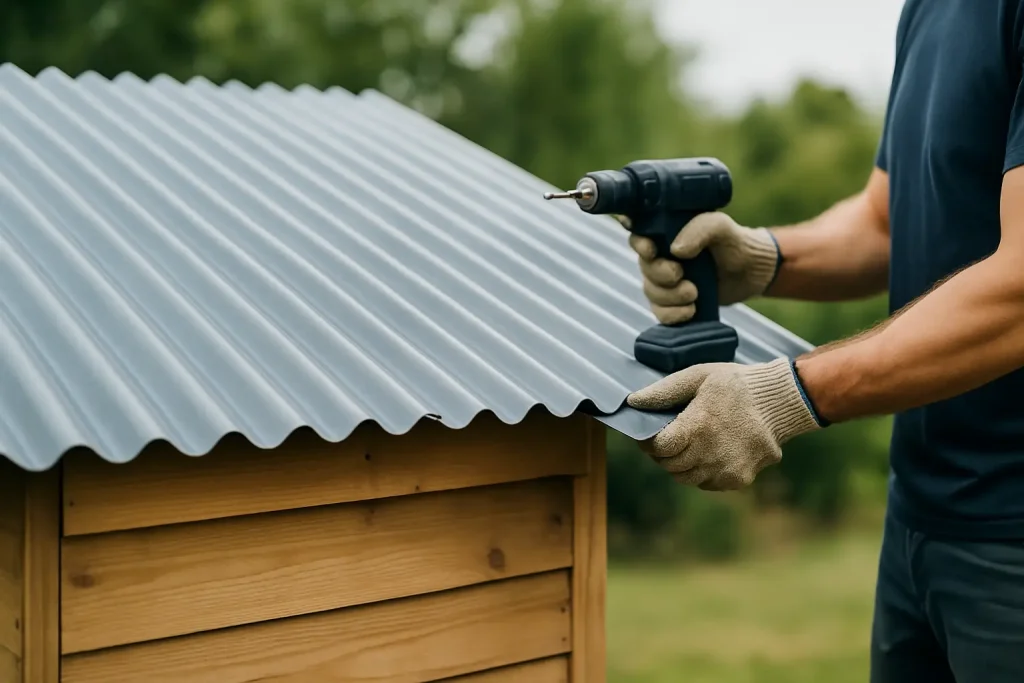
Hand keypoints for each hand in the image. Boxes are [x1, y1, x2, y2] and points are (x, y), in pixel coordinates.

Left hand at [625, 358, 822, 490]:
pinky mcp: (739, 479)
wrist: (781, 401)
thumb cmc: (736, 384)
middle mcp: (710, 453)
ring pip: (686, 478)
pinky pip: (707, 483)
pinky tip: (709, 452)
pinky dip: (701, 472)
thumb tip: (633, 401)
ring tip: (688, 445)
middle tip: (668, 438)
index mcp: (698, 426)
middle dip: (663, 453)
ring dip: (680, 465)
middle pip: (670, 465)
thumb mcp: (698, 377)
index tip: (649, 434)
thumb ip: (663, 391)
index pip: (660, 447)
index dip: (649, 442)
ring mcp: (726, 469)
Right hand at [627, 212, 780, 324]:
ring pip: (651, 291)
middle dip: (660, 274)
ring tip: (694, 294)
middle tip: (681, 275)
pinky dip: (673, 314)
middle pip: (644, 267)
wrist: (751, 271)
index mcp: (666, 232)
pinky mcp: (674, 303)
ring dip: (670, 296)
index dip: (639, 244)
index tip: (651, 250)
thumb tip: (676, 251)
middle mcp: (661, 255)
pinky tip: (691, 310)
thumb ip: (699, 229)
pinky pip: (660, 312)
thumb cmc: (733, 242)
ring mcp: (665, 281)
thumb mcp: (720, 227)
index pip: (638, 234)